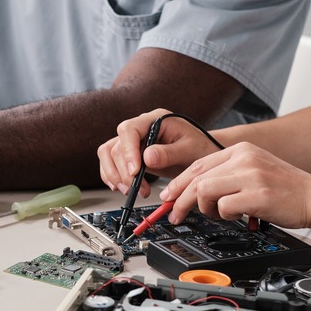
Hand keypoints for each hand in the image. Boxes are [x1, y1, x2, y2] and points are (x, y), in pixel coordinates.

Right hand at [97, 108, 221, 196]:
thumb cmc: (200, 148)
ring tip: (130, 190)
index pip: (129, 130)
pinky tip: (123, 187)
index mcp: (155, 120)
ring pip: (108, 154)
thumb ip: (169, 153)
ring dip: (114, 175)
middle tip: (137, 188)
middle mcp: (140, 128)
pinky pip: (110, 163)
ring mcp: (133, 141)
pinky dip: (113, 177)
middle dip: (124, 171)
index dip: (128, 151)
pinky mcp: (130, 155)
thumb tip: (147, 157)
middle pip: (116, 146)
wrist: (202, 154)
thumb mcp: (190, 150)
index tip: (135, 172)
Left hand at [160, 142, 310, 228]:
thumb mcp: (252, 171)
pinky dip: (224, 215)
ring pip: (204, 191)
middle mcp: (244, 158)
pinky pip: (223, 206)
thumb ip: (225, 175)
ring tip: (218, 214)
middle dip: (179, 200)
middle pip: (196, 178)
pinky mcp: (257, 194)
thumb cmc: (283, 190)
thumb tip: (192, 191)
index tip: (168, 197)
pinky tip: (237, 215)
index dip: (178, 183)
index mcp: (240, 149)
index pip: (197, 165)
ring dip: (204, 209)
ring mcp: (251, 175)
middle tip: (174, 215)